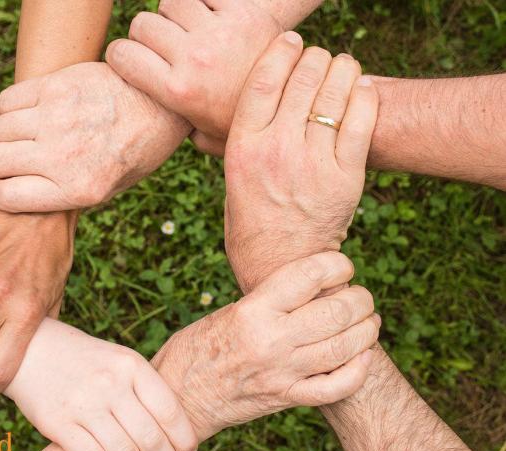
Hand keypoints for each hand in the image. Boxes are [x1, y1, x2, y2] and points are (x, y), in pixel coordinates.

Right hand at [0, 62, 190, 212]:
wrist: (161, 105)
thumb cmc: (136, 151)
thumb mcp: (110, 189)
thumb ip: (65, 195)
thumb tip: (18, 195)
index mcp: (78, 190)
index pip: (4, 196)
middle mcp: (63, 156)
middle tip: (14, 160)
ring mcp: (57, 118)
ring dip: (4, 135)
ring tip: (24, 135)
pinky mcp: (55, 86)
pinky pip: (6, 101)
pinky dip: (8, 109)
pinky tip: (27, 113)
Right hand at [5, 318, 198, 450]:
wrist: (32, 349)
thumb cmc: (85, 360)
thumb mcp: (118, 360)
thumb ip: (144, 389)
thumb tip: (175, 429)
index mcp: (130, 364)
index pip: (169, 410)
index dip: (184, 438)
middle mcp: (109, 383)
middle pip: (150, 437)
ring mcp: (83, 404)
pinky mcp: (58, 423)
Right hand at [106, 0, 280, 152]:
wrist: (296, 98)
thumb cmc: (245, 122)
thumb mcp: (205, 136)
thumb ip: (175, 127)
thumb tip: (150, 127)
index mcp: (178, 91)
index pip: (122, 55)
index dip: (121, 55)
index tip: (130, 59)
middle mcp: (194, 58)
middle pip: (143, 24)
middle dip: (148, 34)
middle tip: (165, 47)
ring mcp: (218, 32)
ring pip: (171, 3)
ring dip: (175, 14)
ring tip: (189, 31)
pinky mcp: (242, 11)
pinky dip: (204, 3)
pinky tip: (212, 20)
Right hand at [152, 252, 378, 439]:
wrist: (179, 396)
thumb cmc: (198, 347)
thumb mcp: (229, 312)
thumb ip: (269, 301)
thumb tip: (313, 286)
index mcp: (252, 311)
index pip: (309, 276)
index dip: (337, 264)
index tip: (342, 265)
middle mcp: (270, 340)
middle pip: (336, 311)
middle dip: (360, 299)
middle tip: (361, 296)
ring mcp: (281, 373)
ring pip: (344, 347)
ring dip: (367, 330)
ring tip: (369, 321)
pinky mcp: (286, 398)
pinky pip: (336, 387)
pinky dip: (358, 371)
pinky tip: (362, 356)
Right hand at [223, 33, 378, 291]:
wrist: (281, 266)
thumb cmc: (250, 221)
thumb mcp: (230, 178)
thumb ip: (231, 143)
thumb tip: (228, 111)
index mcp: (243, 148)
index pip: (263, 80)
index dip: (280, 51)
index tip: (291, 41)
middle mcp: (277, 150)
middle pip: (303, 78)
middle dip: (315, 57)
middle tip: (319, 57)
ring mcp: (313, 163)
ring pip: (334, 93)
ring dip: (342, 69)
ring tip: (343, 66)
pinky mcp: (345, 177)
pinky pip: (362, 120)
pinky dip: (364, 95)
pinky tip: (361, 88)